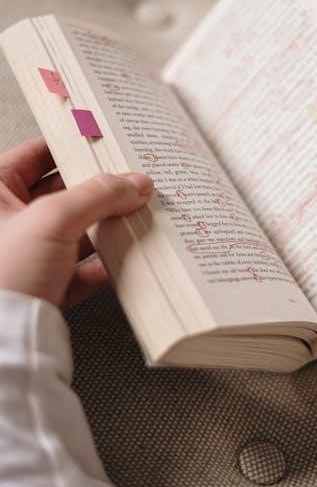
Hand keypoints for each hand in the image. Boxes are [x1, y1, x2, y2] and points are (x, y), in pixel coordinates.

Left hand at [0, 137, 152, 307]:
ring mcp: (23, 256)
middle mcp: (5, 223)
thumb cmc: (1, 277)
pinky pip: (77, 269)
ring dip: (103, 227)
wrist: (4, 343)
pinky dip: (101, 264)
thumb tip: (133, 183)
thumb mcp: (51, 219)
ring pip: (72, 232)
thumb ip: (97, 195)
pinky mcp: (40, 287)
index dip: (68, 146)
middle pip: (60, 194)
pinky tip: (121, 259)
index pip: (34, 155)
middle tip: (125, 182)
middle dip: (96, 190)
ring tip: (131, 218)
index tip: (100, 143)